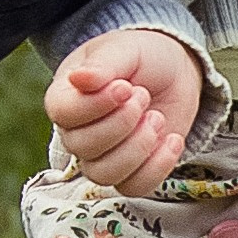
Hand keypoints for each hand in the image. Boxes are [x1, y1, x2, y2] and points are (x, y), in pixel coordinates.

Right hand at [45, 27, 205, 192]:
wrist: (174, 73)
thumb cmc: (143, 57)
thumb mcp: (125, 50)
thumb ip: (103, 65)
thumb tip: (79, 78)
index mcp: (65, 96)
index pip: (63, 113)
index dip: (95, 105)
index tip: (125, 86)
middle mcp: (76, 131)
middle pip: (84, 148)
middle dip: (122, 124)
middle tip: (143, 96)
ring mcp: (101, 156)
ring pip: (105, 174)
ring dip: (139, 147)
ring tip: (157, 118)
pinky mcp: (129, 172)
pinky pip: (133, 188)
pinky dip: (157, 167)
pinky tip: (172, 139)